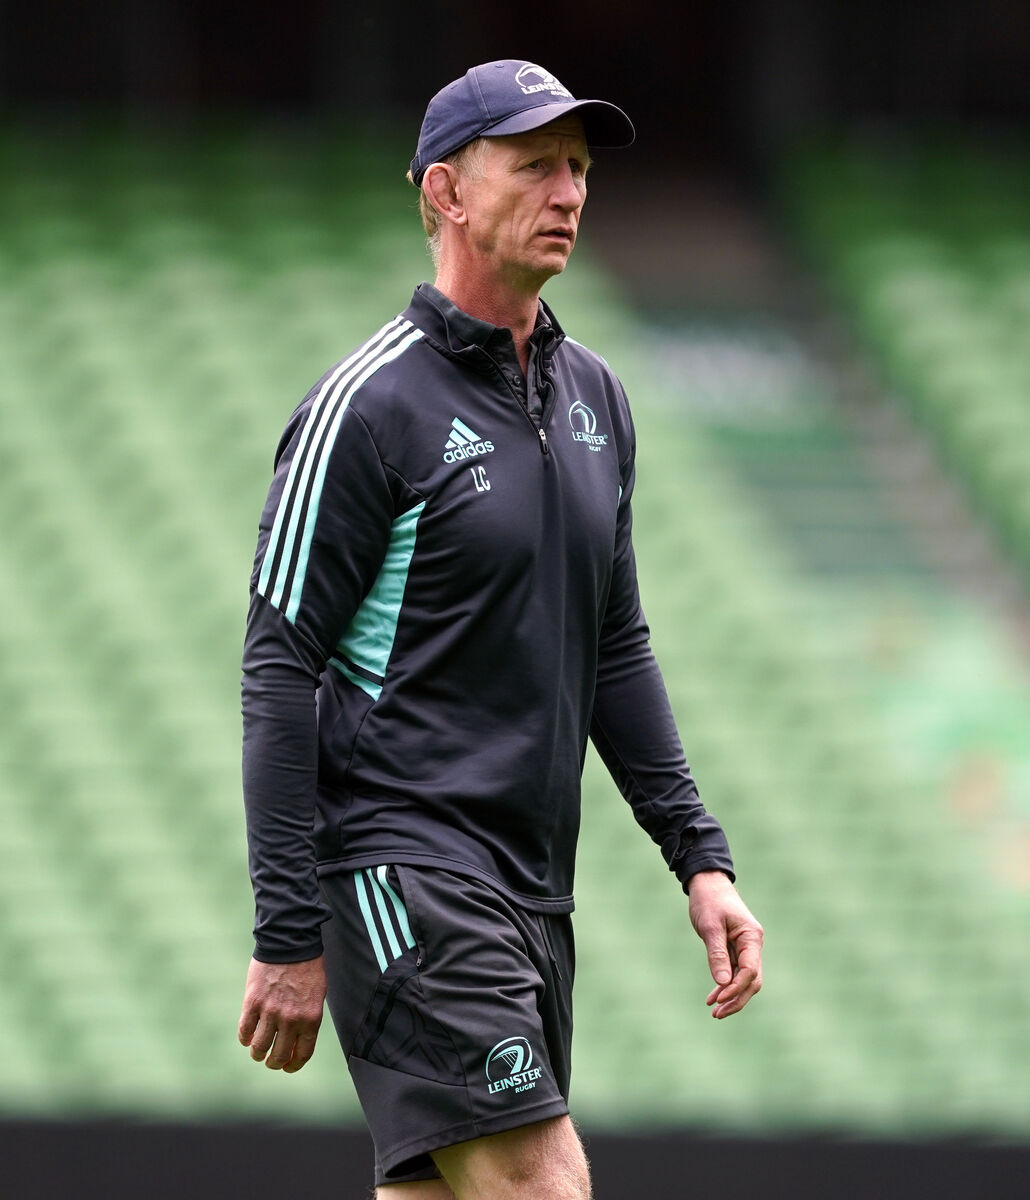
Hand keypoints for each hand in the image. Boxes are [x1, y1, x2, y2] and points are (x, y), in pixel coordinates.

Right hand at [237, 955, 326, 1071]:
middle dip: (274, 1063)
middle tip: (270, 1061)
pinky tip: (247, 1036)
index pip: (302, 1054)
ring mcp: (270, 1012)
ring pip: (259, 1048)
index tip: (288, 1067)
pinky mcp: (252, 1003)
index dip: (293, 1065)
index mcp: (311, 1018)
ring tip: (257, 1051)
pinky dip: (245, 1038)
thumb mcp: (317, 995)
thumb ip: (308, 1018)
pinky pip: (245, 1030)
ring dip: (257, 1053)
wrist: (290, 942)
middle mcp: (291, 1020)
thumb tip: (297, 1040)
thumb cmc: (307, 967)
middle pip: (279, 1055)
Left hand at [688, 871, 763, 1018]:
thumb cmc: (709, 901)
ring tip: (714, 1011)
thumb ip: (717, 954)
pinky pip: (735, 972)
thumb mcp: (710, 927)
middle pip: (752, 980)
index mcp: (751, 937)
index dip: (736, 987)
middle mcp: (753, 945)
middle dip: (736, 998)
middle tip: (717, 1013)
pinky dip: (726, 985)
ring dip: (731, 996)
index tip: (718, 998)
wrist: (707, 884)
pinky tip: (714, 996)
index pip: (750, 970)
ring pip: (744, 980)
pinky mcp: (736, 950)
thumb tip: (724, 983)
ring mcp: (746, 948)